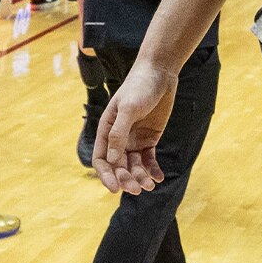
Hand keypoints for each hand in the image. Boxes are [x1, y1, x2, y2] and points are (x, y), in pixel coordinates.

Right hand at [93, 59, 177, 193]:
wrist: (159, 73)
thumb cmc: (139, 87)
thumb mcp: (128, 109)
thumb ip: (119, 133)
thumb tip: (112, 161)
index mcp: (107, 130)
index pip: (102, 159)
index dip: (106, 176)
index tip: (115, 189)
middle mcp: (118, 137)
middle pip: (118, 166)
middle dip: (126, 179)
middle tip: (137, 189)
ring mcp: (134, 139)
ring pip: (134, 166)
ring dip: (140, 177)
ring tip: (150, 186)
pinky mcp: (150, 138)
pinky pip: (149, 159)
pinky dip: (153, 170)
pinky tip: (158, 178)